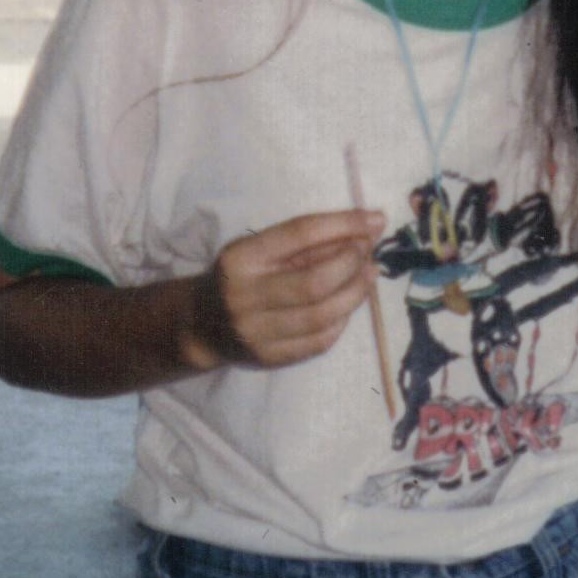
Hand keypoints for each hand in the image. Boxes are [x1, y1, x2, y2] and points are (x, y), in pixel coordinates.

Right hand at [186, 208, 383, 371]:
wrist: (202, 324)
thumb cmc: (242, 275)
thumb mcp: (262, 249)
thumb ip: (307, 241)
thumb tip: (367, 227)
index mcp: (242, 257)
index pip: (300, 234)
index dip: (344, 225)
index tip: (375, 219)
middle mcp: (245, 295)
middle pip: (315, 280)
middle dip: (352, 262)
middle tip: (368, 252)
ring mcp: (256, 331)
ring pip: (323, 315)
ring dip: (356, 292)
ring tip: (368, 275)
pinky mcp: (269, 357)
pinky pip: (320, 340)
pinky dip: (342, 319)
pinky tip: (348, 305)